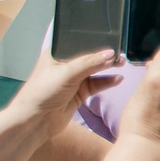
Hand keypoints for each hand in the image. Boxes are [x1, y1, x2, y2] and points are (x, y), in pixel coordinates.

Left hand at [2, 46, 122, 143]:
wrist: (37, 120)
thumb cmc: (43, 91)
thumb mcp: (67, 73)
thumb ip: (90, 63)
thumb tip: (112, 54)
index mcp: (56, 54)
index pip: (79, 44)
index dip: (94, 42)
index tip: (112, 40)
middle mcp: (65, 65)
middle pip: (89, 57)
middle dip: (104, 56)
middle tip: (120, 53)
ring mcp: (74, 79)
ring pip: (95, 70)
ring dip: (107, 68)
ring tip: (122, 63)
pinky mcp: (81, 92)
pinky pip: (97, 84)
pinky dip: (107, 81)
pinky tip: (117, 79)